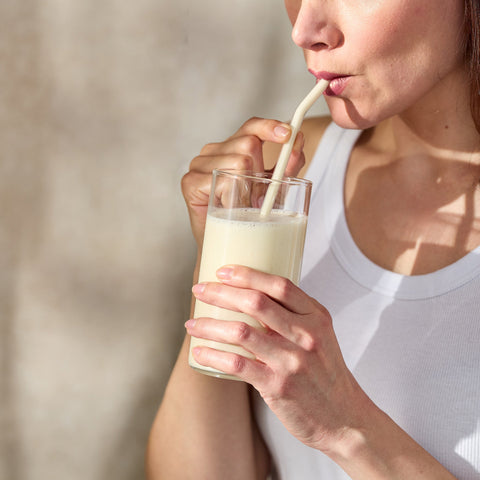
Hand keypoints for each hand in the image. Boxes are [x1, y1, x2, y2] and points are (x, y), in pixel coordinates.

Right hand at [181, 117, 304, 245]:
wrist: (228, 242)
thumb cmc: (249, 214)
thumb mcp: (273, 188)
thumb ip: (286, 166)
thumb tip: (300, 140)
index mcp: (232, 147)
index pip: (252, 126)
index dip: (270, 127)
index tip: (288, 135)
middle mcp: (214, 151)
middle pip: (249, 144)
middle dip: (262, 171)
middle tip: (259, 197)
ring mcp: (199, 164)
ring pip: (239, 163)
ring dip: (248, 189)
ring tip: (243, 207)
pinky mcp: (190, 181)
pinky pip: (224, 181)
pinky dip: (233, 199)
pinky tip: (228, 209)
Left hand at [185, 265, 368, 451]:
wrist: (343, 417)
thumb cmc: (325, 372)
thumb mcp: (321, 335)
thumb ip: (294, 316)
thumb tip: (254, 297)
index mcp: (316, 317)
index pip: (280, 285)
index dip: (248, 274)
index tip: (224, 271)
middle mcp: (305, 335)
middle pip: (256, 302)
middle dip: (221, 293)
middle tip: (199, 290)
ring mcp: (291, 361)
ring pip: (241, 332)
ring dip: (209, 325)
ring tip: (191, 323)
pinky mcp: (278, 385)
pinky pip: (237, 365)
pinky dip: (213, 355)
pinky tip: (199, 352)